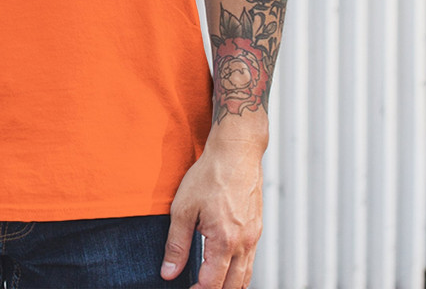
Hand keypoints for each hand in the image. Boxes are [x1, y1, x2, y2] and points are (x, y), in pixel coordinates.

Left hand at [160, 138, 262, 287]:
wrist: (236, 151)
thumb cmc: (210, 175)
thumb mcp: (183, 208)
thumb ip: (176, 244)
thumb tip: (169, 272)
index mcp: (224, 242)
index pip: (212, 284)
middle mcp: (244, 243)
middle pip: (233, 286)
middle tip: (197, 288)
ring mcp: (254, 236)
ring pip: (246, 276)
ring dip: (230, 286)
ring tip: (212, 285)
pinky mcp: (257, 227)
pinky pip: (251, 260)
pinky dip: (239, 271)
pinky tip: (226, 266)